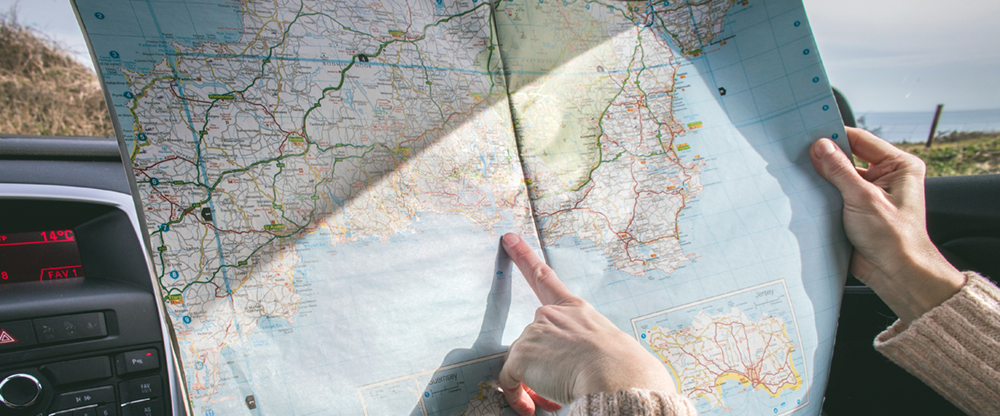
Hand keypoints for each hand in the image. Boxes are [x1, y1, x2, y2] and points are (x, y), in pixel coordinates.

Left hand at [498, 233, 674, 414]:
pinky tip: (530, 406)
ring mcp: (535, 331)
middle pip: (532, 340)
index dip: (525, 257)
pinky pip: (509, 381)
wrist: (618, 377)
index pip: (546, 279)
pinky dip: (516, 396)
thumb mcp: (611, 348)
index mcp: (577, 310)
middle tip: (556, 385)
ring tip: (557, 395)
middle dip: (539, 364)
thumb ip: (589, 350)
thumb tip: (580, 371)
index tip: (509, 239)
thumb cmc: (626, 370)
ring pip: (523, 364)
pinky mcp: (522, 353)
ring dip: (534, 383)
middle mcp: (553, 315)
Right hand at [810, 127, 965, 323]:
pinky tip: (804, 193)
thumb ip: (839, 170)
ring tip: (798, 174)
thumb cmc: (894, 238)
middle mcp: (886, 176)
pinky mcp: (856, 209)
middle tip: (799, 154)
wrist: (896, 274)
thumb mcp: (864, 198)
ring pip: (838, 176)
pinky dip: (820, 194)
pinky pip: (834, 194)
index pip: (861, 140)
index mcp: (899, 166)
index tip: (809, 135)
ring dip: (821, 178)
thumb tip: (820, 146)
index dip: (835, 136)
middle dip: (825, 158)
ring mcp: (870, 193)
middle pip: (848, 157)